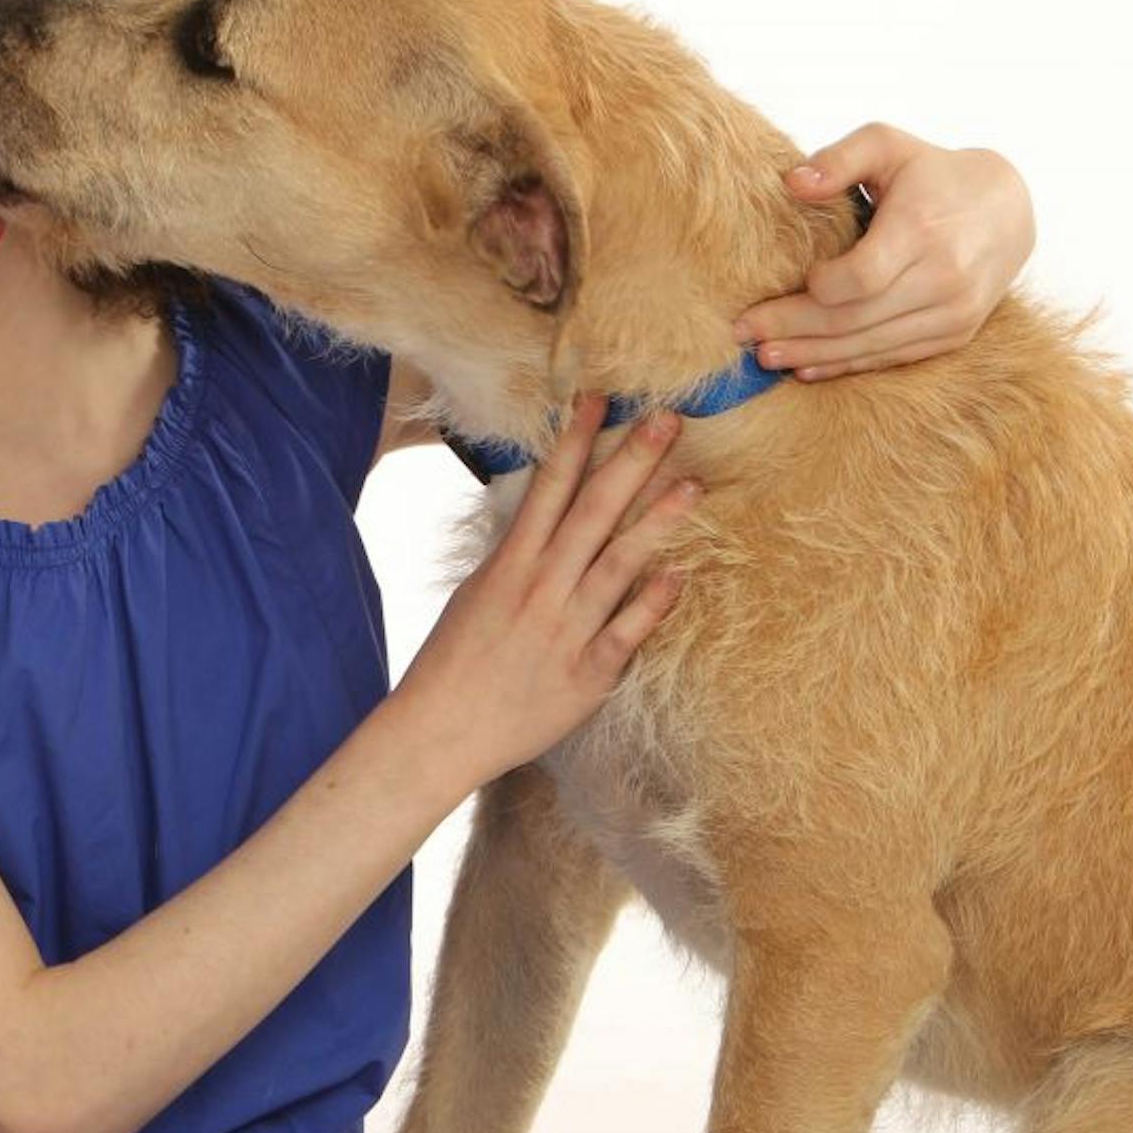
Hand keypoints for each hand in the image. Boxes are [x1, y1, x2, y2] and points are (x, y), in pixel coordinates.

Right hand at [393, 395, 699, 790]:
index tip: (601, 399)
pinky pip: (627, 632)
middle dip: (630, 461)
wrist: (440, 732)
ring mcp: (566, 631)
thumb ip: (516, 557)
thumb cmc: (453, 663)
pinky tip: (680, 574)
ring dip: (657, 522)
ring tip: (692, 484)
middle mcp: (540, 590)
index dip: (577, 440)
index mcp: (509, 566)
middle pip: (592, 513)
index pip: (549, 487)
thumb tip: (543, 519)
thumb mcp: (475, 594)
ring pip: (618, 565)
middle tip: (667, 418)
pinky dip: (653, 603)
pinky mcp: (587, 675)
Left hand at [734, 122, 1034, 380]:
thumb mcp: (889, 146)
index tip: (792, 280)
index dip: (818, 288)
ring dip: (812, 355)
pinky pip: (892, 357)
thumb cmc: (932, 173)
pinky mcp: (955, 334)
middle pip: (855, 318)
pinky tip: (807, 367)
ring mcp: (953, 312)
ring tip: (765, 356)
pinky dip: (846, 365)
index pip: (861, 278)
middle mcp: (944, 277)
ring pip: (869, 346)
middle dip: (794, 328)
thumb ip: (840, 158)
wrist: (1007, 209)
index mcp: (923, 230)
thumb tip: (792, 183)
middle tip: (744, 332)